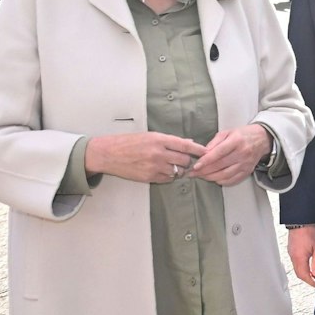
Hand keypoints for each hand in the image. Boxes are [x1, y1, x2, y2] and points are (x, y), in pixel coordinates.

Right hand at [84, 131, 205, 183]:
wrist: (107, 154)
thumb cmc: (127, 143)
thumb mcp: (149, 136)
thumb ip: (169, 141)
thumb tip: (189, 142)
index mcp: (158, 140)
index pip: (185, 145)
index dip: (198, 149)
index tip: (207, 152)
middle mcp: (158, 153)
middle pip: (184, 160)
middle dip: (187, 160)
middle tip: (184, 160)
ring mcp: (154, 166)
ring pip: (177, 171)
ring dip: (178, 169)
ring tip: (170, 165)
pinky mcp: (149, 177)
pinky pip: (167, 179)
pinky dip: (168, 176)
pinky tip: (162, 171)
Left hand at [187, 124, 272, 186]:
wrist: (262, 139)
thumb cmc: (243, 135)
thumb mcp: (227, 132)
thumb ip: (214, 142)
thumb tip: (202, 153)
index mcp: (236, 141)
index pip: (218, 153)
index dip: (206, 161)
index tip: (196, 166)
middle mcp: (242, 153)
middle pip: (220, 165)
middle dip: (204, 171)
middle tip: (193, 173)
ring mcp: (246, 164)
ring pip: (225, 175)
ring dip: (211, 177)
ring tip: (202, 176)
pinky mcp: (248, 171)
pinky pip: (233, 180)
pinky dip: (222, 181)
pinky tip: (215, 179)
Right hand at [287, 224, 314, 287]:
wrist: (301, 221)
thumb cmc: (310, 232)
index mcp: (299, 258)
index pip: (304, 275)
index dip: (311, 282)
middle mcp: (293, 257)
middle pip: (299, 274)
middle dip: (307, 280)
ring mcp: (291, 253)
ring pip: (296, 268)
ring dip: (304, 274)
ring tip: (314, 275)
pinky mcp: (291, 250)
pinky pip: (295, 262)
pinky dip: (301, 267)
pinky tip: (308, 266)